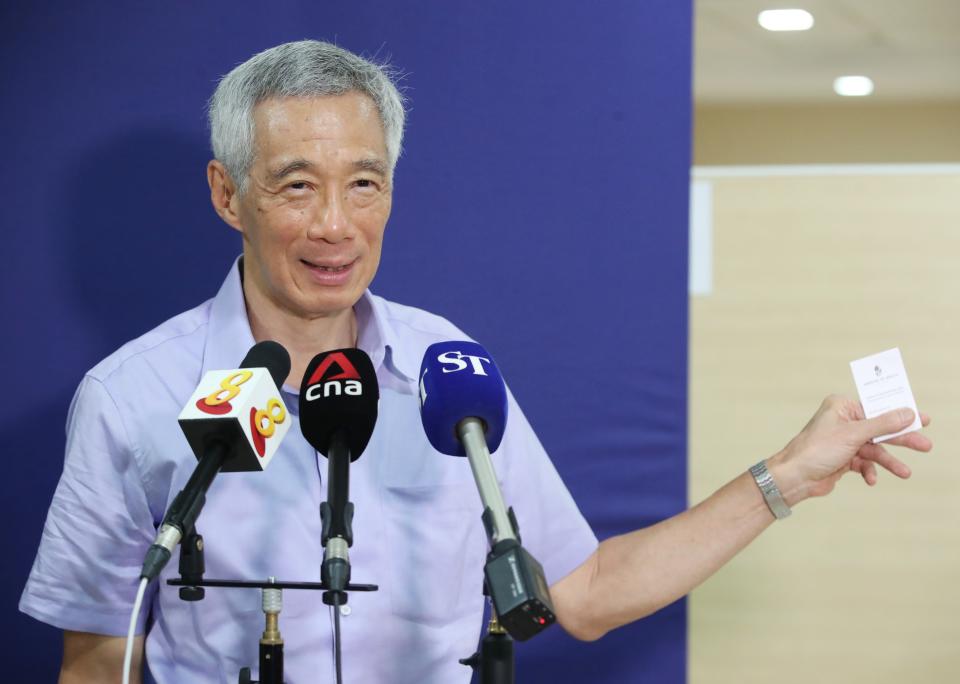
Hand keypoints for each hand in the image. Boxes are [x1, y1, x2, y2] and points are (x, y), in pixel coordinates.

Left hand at [769, 395, 931, 504]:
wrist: (795, 477)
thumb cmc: (816, 450)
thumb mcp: (854, 435)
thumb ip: (882, 424)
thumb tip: (906, 413)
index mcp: (842, 407)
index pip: (877, 407)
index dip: (900, 414)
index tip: (922, 419)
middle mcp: (843, 421)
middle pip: (880, 429)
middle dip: (901, 439)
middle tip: (924, 445)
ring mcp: (843, 440)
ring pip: (874, 449)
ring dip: (887, 461)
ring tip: (904, 473)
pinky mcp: (843, 458)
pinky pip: (864, 463)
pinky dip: (869, 471)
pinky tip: (870, 479)